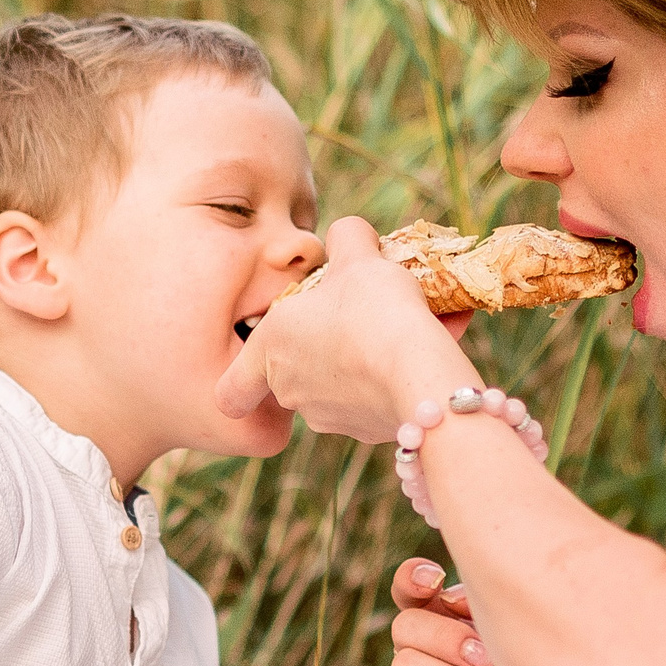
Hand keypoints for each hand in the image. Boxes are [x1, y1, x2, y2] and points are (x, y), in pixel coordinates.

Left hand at [216, 217, 475, 441]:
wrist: (419, 374)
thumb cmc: (373, 309)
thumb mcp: (357, 256)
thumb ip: (346, 237)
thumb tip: (347, 234)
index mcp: (271, 350)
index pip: (230, 390)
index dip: (241, 381)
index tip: (264, 361)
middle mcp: (292, 391)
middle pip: (296, 370)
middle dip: (326, 342)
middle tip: (360, 312)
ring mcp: (330, 417)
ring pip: (343, 380)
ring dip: (367, 353)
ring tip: (407, 322)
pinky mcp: (370, 431)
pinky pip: (379, 393)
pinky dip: (398, 370)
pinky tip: (434, 340)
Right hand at [383, 557, 567, 665]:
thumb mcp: (526, 647)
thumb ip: (487, 613)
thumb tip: (449, 591)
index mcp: (452, 631)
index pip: (411, 592)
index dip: (413, 579)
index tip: (436, 579)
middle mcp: (426, 663)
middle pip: (406, 625)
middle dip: (451, 639)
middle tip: (492, 662)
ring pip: (406, 665)